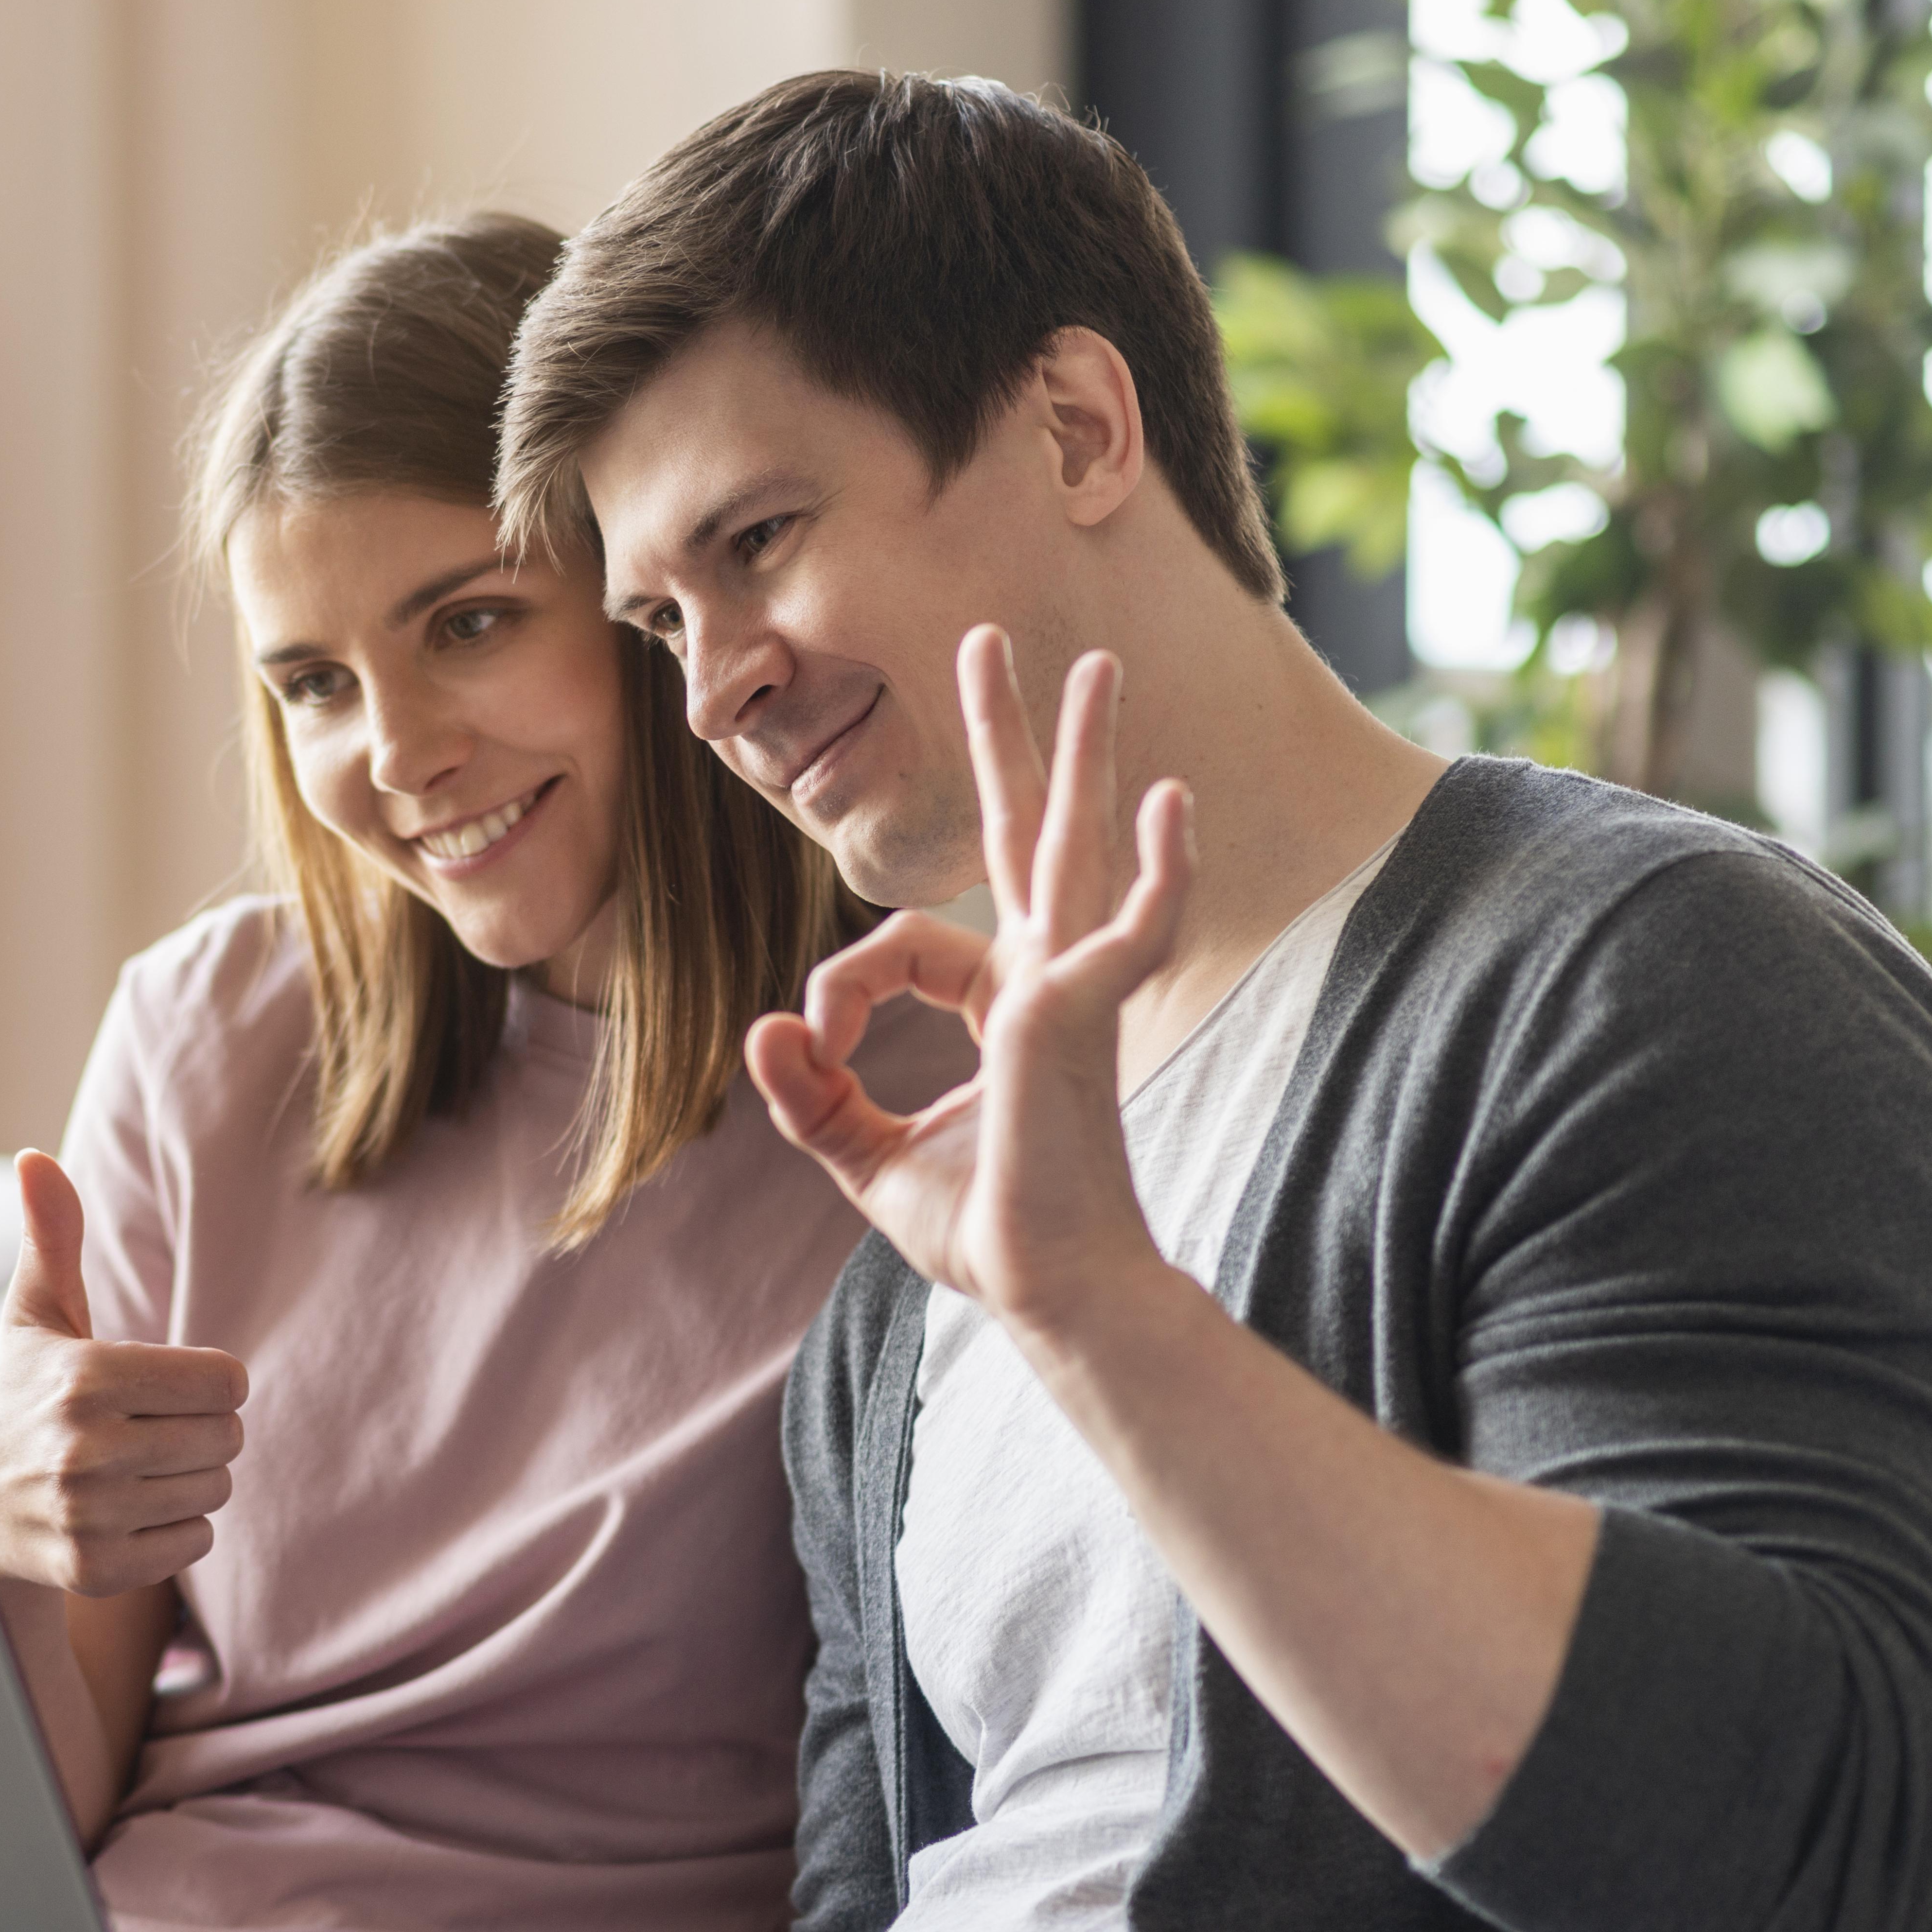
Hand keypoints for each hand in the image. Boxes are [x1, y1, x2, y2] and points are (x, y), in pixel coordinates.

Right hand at [0, 1151, 246, 1597]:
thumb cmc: (21, 1395)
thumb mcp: (35, 1315)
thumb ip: (51, 1237)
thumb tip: (33, 1158)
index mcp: (86, 1378)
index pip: (225, 1381)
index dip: (208, 1381)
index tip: (165, 1384)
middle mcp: (87, 1450)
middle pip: (225, 1437)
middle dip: (198, 1429)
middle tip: (145, 1429)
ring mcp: (90, 1516)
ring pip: (215, 1490)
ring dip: (188, 1479)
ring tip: (131, 1469)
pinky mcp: (96, 1570)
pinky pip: (194, 1542)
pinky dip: (174, 1529)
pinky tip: (124, 1512)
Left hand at [744, 632, 1192, 1336]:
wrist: (1047, 1289)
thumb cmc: (984, 1226)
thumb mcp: (864, 1156)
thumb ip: (809, 1093)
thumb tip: (758, 1029)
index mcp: (1003, 1005)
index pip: (907, 947)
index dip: (840, 987)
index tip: (810, 1043)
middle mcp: (1045, 979)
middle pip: (1021, 831)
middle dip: (1006, 736)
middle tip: (986, 642)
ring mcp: (1075, 988)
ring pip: (1075, 844)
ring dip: (1084, 752)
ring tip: (1098, 665)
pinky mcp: (1087, 1011)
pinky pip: (1133, 925)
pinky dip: (1160, 867)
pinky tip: (1173, 800)